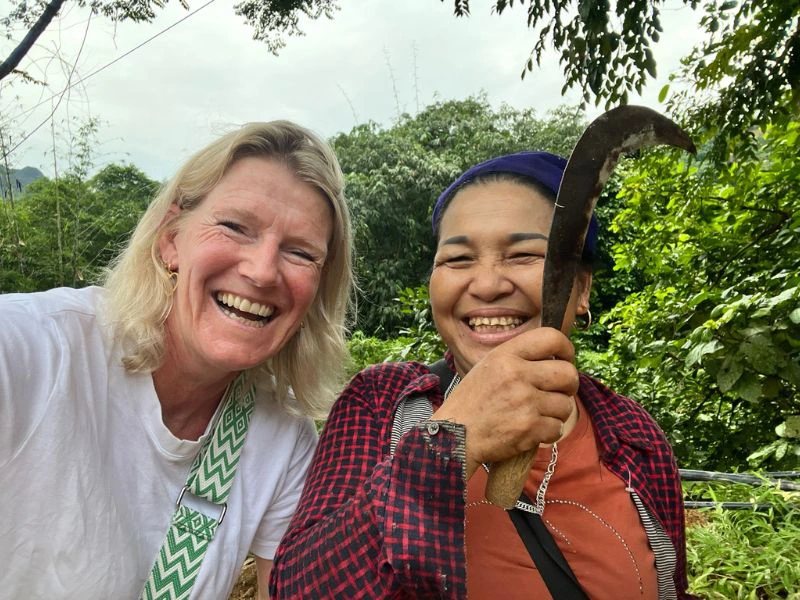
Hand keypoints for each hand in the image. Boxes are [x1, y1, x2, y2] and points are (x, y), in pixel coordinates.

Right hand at [431, 327, 578, 477]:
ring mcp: (524, 402)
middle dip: (569, 385)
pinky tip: (533, 430)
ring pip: (566, 404)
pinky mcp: (529, 428)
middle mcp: (516, 375)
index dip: (566, 349)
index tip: (565, 359)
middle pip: (568, 373)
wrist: (455, 435)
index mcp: (506, 355)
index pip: (551, 338)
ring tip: (539, 414)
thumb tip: (555, 357)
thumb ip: (518, 358)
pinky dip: (549, 432)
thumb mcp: (488, 366)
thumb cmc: (473, 401)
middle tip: (559, 391)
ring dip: (557, 412)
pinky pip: (557, 428)